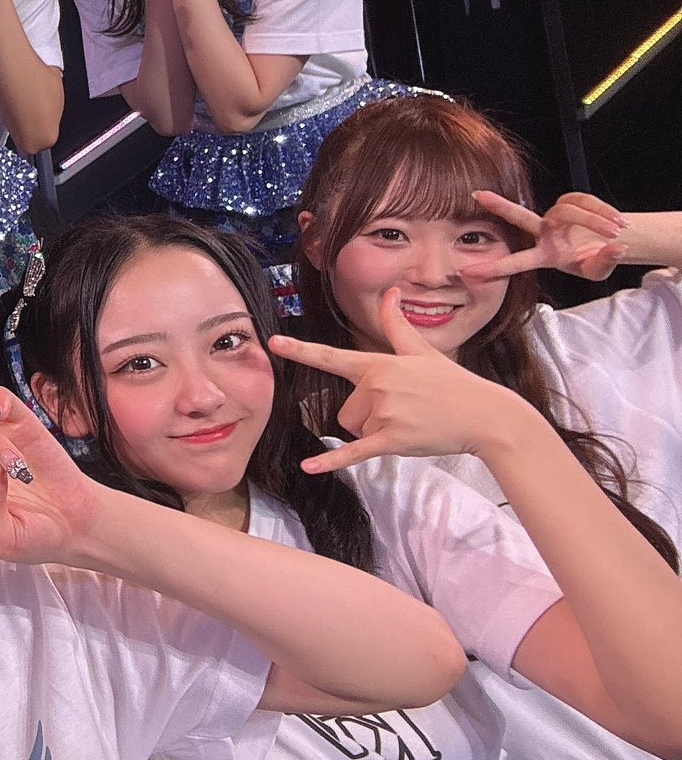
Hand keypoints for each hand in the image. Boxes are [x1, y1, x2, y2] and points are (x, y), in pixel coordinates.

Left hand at [270, 288, 533, 471]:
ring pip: (355, 430)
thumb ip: (397, 324)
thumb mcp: (421, 350)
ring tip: (409, 423)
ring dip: (376, 433)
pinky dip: (331, 462)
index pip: (332, 357)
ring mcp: (384, 412)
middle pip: (345, 411)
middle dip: (368, 416)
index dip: (301, 350)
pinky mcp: (392, 439)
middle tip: (406, 411)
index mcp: (379, 364)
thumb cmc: (453, 383)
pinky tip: (308, 467)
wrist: (486, 416)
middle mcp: (377, 386)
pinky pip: (353, 452)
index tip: (273, 342)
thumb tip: (392, 292)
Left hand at [463, 189, 627, 282]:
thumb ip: (604, 262)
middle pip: (519, 217)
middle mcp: (544, 232)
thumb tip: (616, 248)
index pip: (517, 261)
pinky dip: (603, 210)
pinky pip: (584, 201)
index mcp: (545, 255)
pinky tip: (615, 219)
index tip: (467, 272)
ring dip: (595, 220)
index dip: (494, 268)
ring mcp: (554, 216)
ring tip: (616, 230)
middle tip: (476, 195)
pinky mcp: (568, 201)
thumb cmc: (595, 260)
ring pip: (569, 211)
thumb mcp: (598, 269)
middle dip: (498, 205)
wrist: (609, 241)